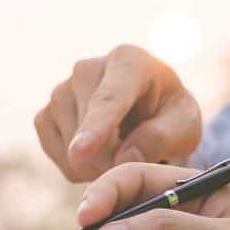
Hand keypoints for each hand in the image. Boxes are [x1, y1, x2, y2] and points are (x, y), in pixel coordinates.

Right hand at [35, 45, 201, 181]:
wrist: (149, 111)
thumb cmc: (170, 114)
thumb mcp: (184, 126)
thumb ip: (161, 139)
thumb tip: (124, 159)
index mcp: (128, 61)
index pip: (109, 98)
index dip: (96, 125)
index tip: (81, 151)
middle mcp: (86, 68)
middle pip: (87, 130)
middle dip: (110, 160)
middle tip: (138, 161)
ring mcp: (61, 90)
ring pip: (68, 147)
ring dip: (96, 165)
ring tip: (122, 152)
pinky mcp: (45, 114)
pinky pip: (55, 154)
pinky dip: (77, 168)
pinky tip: (100, 157)